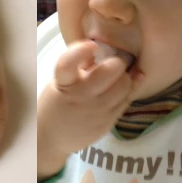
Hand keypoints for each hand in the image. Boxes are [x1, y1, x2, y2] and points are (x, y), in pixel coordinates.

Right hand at [38, 40, 141, 158]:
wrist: (50, 137)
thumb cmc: (57, 103)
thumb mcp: (61, 82)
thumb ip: (80, 66)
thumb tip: (103, 47)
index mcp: (63, 83)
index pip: (67, 63)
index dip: (80, 50)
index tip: (92, 45)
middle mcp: (80, 97)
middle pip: (109, 71)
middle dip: (116, 62)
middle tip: (114, 63)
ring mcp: (96, 111)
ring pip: (124, 85)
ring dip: (125, 77)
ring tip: (118, 77)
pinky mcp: (108, 122)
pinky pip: (127, 100)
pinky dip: (131, 89)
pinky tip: (130, 83)